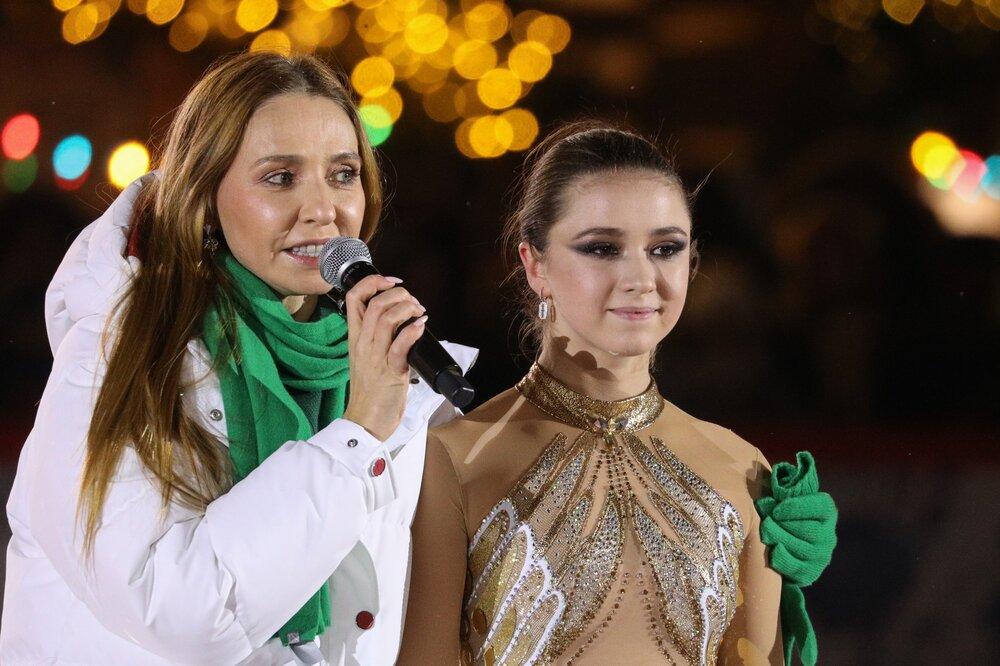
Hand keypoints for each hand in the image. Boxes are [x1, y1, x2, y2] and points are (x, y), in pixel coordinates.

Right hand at [341, 275, 425, 440]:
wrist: (365, 422)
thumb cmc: (370, 392)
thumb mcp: (369, 357)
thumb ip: (380, 337)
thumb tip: (402, 319)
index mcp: (356, 338)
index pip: (354, 298)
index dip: (373, 282)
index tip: (391, 281)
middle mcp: (363, 344)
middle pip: (374, 303)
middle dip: (398, 294)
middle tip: (413, 302)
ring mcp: (375, 357)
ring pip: (385, 319)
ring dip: (407, 309)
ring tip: (419, 312)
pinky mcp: (390, 372)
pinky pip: (399, 345)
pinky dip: (412, 330)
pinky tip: (421, 325)